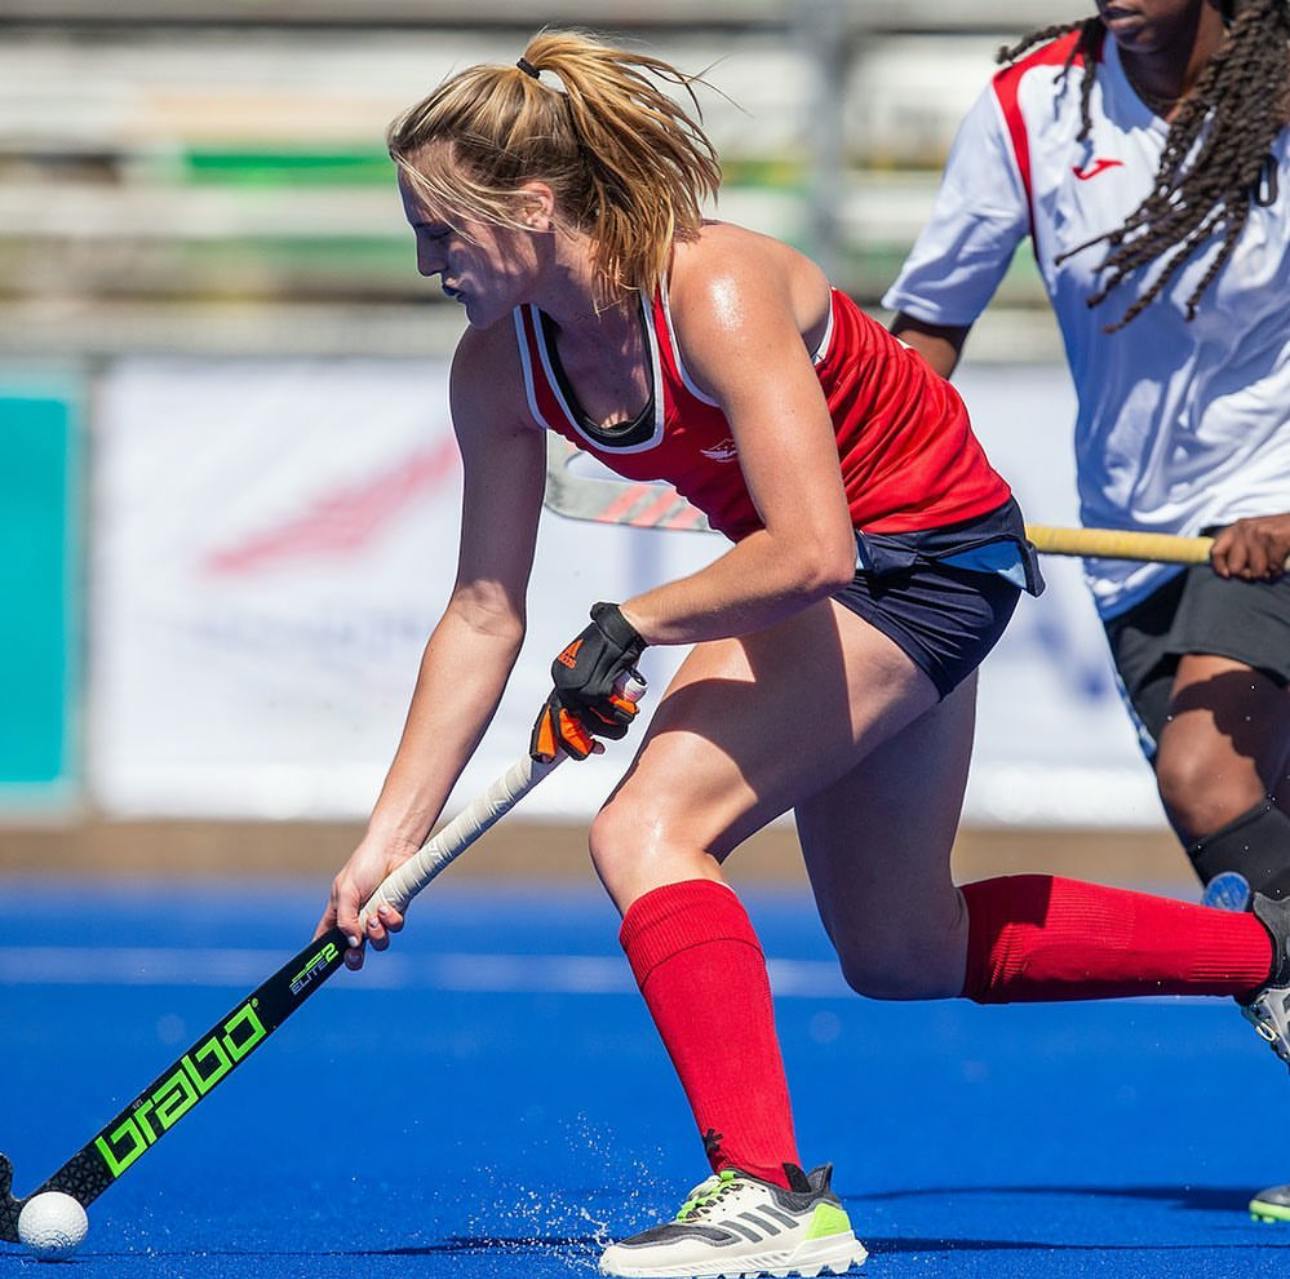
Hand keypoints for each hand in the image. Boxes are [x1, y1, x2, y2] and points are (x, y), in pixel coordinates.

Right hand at [314, 831, 416, 969]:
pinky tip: (387, 906)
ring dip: (376, 933)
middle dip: (355, 958)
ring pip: (378, 942)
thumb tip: (354, 944)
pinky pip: (395, 927)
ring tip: (375, 916)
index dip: (323, 956)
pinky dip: (391, 920)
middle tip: (356, 955)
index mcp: (338, 915)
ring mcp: (378, 917)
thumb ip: (346, 919)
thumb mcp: (346, 892)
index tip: (322, 967)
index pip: (326, 942)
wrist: (392, 849)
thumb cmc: (364, 865)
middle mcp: (357, 920)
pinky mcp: (396, 911)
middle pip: (354, 952)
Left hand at [531, 603, 646, 762]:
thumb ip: (585, 690)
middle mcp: (563, 682)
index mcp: (559, 677)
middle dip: (580, 743)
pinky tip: (631, 710)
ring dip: (612, 728)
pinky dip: (622, 715)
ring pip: (592, 723)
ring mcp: (578, 686)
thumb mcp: (591, 669)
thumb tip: (585, 719)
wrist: (624, 628)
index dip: (552, 737)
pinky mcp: (596, 687)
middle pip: (566, 725)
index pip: (550, 714)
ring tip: (624, 721)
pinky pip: (609, 713)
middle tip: (596, 749)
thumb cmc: (613, 647)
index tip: (554, 755)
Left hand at [1210, 514, 1289, 580]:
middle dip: (1249, 574)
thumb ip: (1239, 550)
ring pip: (1256, 571)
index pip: (1215, 551)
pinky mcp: (1276, 538)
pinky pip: (1273, 567)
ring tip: (1273, 563)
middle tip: (1261, 569)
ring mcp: (1260, 532)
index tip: (1227, 575)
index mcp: (1236, 528)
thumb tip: (1227, 572)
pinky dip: (1279, 569)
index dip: (1219, 567)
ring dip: (1267, 572)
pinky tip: (1282, 560)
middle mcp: (1245, 529)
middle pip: (1235, 568)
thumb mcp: (1254, 537)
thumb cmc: (1278, 535)